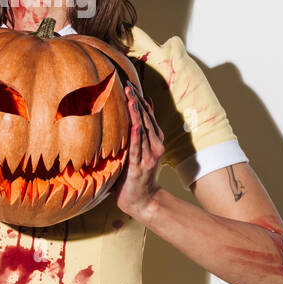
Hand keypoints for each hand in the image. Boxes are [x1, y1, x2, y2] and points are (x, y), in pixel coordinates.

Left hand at [113, 82, 163, 217]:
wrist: (142, 200)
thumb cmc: (136, 173)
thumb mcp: (139, 149)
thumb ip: (140, 130)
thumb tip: (139, 106)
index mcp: (155, 139)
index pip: (148, 115)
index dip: (139, 99)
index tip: (130, 84)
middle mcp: (155, 145)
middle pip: (146, 119)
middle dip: (137, 101)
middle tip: (127, 85)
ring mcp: (148, 156)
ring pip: (142, 130)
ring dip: (137, 114)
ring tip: (131, 98)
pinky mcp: (139, 167)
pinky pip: (137, 149)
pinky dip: (136, 137)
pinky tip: (134, 126)